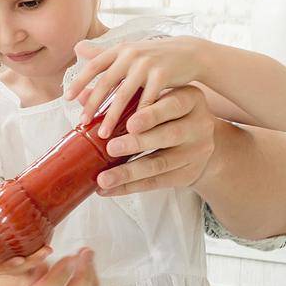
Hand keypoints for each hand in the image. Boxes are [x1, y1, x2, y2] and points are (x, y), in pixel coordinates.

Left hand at [67, 36, 206, 136]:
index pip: (94, 65)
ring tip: (104, 134)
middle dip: (93, 104)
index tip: (67, 98)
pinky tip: (132, 131)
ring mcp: (147, 63)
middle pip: (106, 82)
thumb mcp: (128, 51)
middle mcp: (130, 54)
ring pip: (124, 94)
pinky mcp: (163, 74)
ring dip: (112, 116)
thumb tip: (77, 48)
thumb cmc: (154, 57)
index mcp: (119, 49)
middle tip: (82, 122)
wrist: (189, 53)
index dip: (80, 81)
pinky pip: (147, 100)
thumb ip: (104, 53)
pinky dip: (138, 116)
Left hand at [95, 84, 218, 196]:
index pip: (173, 105)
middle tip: (112, 147)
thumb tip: (81, 96)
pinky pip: (157, 182)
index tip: (130, 123)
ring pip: (161, 163)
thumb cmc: (170, 113)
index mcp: (191, 100)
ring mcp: (196, 152)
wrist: (204, 141)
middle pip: (169, 135)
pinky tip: (109, 189)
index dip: (152, 115)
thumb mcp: (157, 98)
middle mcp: (199, 125)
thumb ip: (124, 96)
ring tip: (103, 178)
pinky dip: (131, 187)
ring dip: (129, 172)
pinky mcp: (188, 174)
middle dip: (139, 143)